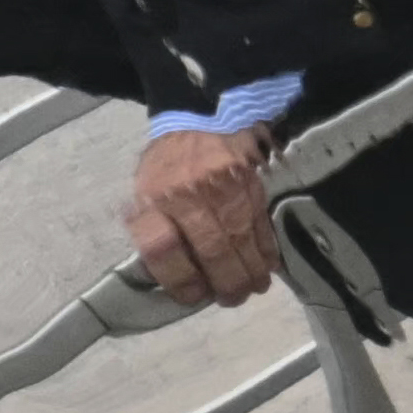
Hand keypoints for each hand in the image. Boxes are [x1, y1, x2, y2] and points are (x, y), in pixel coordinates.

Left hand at [127, 122, 283, 306]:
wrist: (199, 114)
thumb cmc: (167, 163)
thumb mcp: (145, 192)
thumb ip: (156, 230)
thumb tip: (178, 276)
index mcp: (151, 199)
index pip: (163, 251)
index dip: (181, 281)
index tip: (194, 296)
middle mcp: (186, 193)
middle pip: (211, 251)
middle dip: (226, 283)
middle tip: (233, 298)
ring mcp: (222, 186)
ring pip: (241, 240)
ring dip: (251, 271)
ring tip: (253, 287)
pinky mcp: (250, 181)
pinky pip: (260, 223)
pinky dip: (266, 248)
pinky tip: (267, 264)